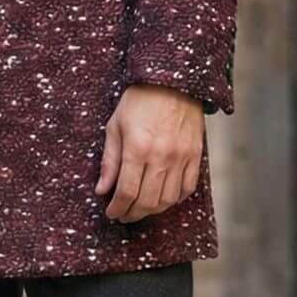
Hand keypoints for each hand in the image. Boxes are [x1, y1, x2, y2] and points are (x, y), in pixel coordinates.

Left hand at [95, 84, 204, 222]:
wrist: (172, 80)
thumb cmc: (140, 101)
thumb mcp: (115, 126)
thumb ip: (109, 161)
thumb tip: (102, 190)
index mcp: (137, 148)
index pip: (126, 192)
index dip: (117, 208)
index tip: (111, 213)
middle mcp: (161, 156)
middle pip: (147, 201)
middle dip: (132, 214)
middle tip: (124, 215)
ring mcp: (181, 157)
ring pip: (168, 199)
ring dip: (153, 210)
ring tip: (141, 208)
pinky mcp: (195, 155)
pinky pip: (188, 188)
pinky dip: (175, 199)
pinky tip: (163, 198)